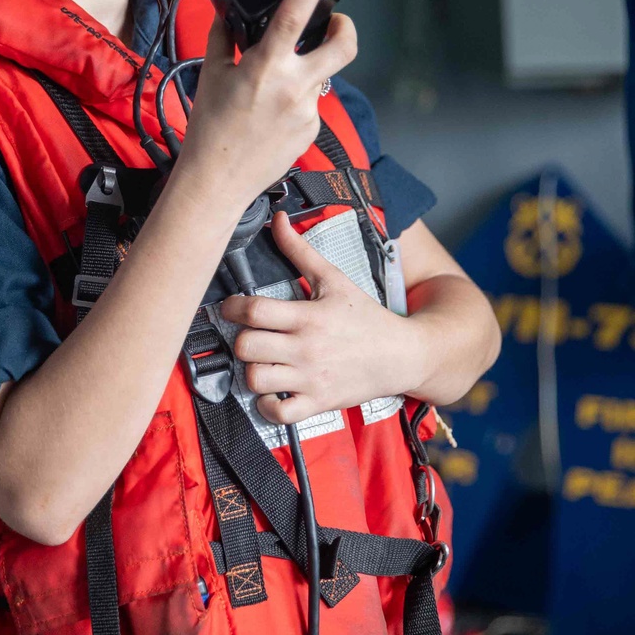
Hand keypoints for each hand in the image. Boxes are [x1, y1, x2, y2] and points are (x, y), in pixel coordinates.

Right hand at [175, 0, 357, 214]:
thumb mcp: (211, 75)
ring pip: (320, 78)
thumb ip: (224, 39)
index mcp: (265, 67)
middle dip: (346, 29)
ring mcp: (307, 111)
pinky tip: (273, 118)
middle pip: (343, 47)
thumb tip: (230, 16)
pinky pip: (311, 105)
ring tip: (276, 91)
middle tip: (336, 25)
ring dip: (306, 74)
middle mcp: (292, 87)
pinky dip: (296, 103)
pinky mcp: (312, 131)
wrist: (217, 180)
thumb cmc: (209, 129)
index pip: (294, 15)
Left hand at [219, 212, 419, 423]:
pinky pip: (278, 413)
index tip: (232, 308)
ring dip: (251, 371)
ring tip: (260, 362)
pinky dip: (266, 406)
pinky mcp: (318, 402)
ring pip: (256, 380)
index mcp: (308, 316)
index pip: (253, 311)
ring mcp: (311, 378)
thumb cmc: (366, 317)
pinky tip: (270, 391)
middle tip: (248, 336)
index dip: (232, 308)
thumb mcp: (334, 279)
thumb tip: (278, 221)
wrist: (403, 354)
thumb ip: (300, 251)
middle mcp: (307, 348)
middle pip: (247, 347)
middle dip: (240, 340)